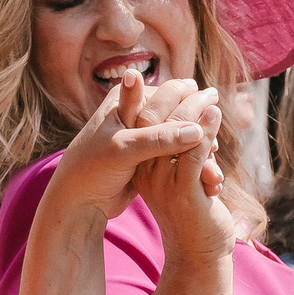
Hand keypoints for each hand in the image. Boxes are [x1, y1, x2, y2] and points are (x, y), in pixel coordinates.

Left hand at [40, 71, 212, 224]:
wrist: (77, 201)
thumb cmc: (92, 170)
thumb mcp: (124, 150)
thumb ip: (159, 138)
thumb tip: (198, 129)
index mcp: (124, 98)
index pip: (169, 92)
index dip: (193, 103)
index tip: (213, 116)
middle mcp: (135, 112)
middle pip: (178, 113)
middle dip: (198, 127)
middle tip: (215, 146)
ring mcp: (142, 135)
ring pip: (179, 134)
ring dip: (197, 146)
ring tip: (213, 160)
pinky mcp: (148, 156)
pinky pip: (176, 153)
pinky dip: (189, 160)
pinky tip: (205, 172)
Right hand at [133, 84, 234, 268]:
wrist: (195, 254)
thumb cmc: (188, 213)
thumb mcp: (176, 179)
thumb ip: (174, 153)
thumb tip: (184, 124)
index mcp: (140, 165)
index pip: (142, 119)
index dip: (161, 97)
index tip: (183, 83)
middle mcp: (146, 171)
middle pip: (154, 119)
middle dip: (177, 96)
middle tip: (202, 86)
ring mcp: (163, 182)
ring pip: (175, 132)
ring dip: (195, 107)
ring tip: (212, 94)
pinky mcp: (184, 193)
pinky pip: (193, 152)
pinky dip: (205, 130)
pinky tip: (214, 114)